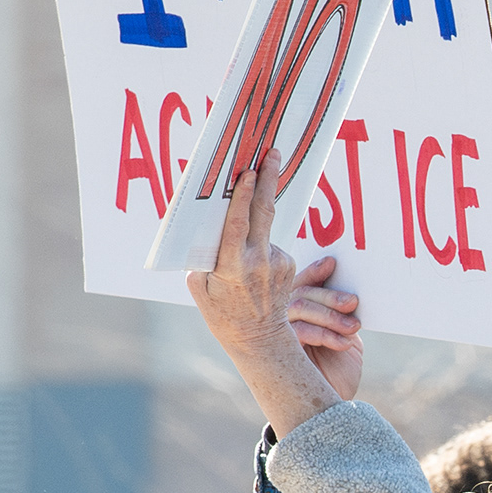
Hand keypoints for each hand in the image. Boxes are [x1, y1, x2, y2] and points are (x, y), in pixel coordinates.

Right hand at [186, 165, 349, 435]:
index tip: (247, 171)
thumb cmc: (221, 312)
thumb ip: (205, 256)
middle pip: (264, 211)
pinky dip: (261, 246)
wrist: (259, 341)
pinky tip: (257, 266)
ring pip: (265, 229)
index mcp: (233, 266)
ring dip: (258, 217)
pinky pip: (271, 245)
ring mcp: (279, 264)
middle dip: (268, 178)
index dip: (243, 195)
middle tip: (273, 151)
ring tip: (251, 213)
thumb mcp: (200, 286)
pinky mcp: (290, 266)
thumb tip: (208, 227)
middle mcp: (259, 262)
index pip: (239, 222)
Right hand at [282, 261, 363, 401]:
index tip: (333, 263)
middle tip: (352, 302)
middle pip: (298, 293)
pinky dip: (324, 334)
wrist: (332, 407)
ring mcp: (278, 336)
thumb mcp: (346, 337)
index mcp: (299, 313)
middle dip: (328, 294)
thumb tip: (350, 288)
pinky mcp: (280, 354)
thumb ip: (342, 314)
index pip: (300, 284)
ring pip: (297, 308)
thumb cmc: (339, 371)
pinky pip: (297, 332)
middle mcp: (283, 321)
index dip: (314, 272)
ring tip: (353, 327)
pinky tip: (343, 344)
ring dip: (329, 315)